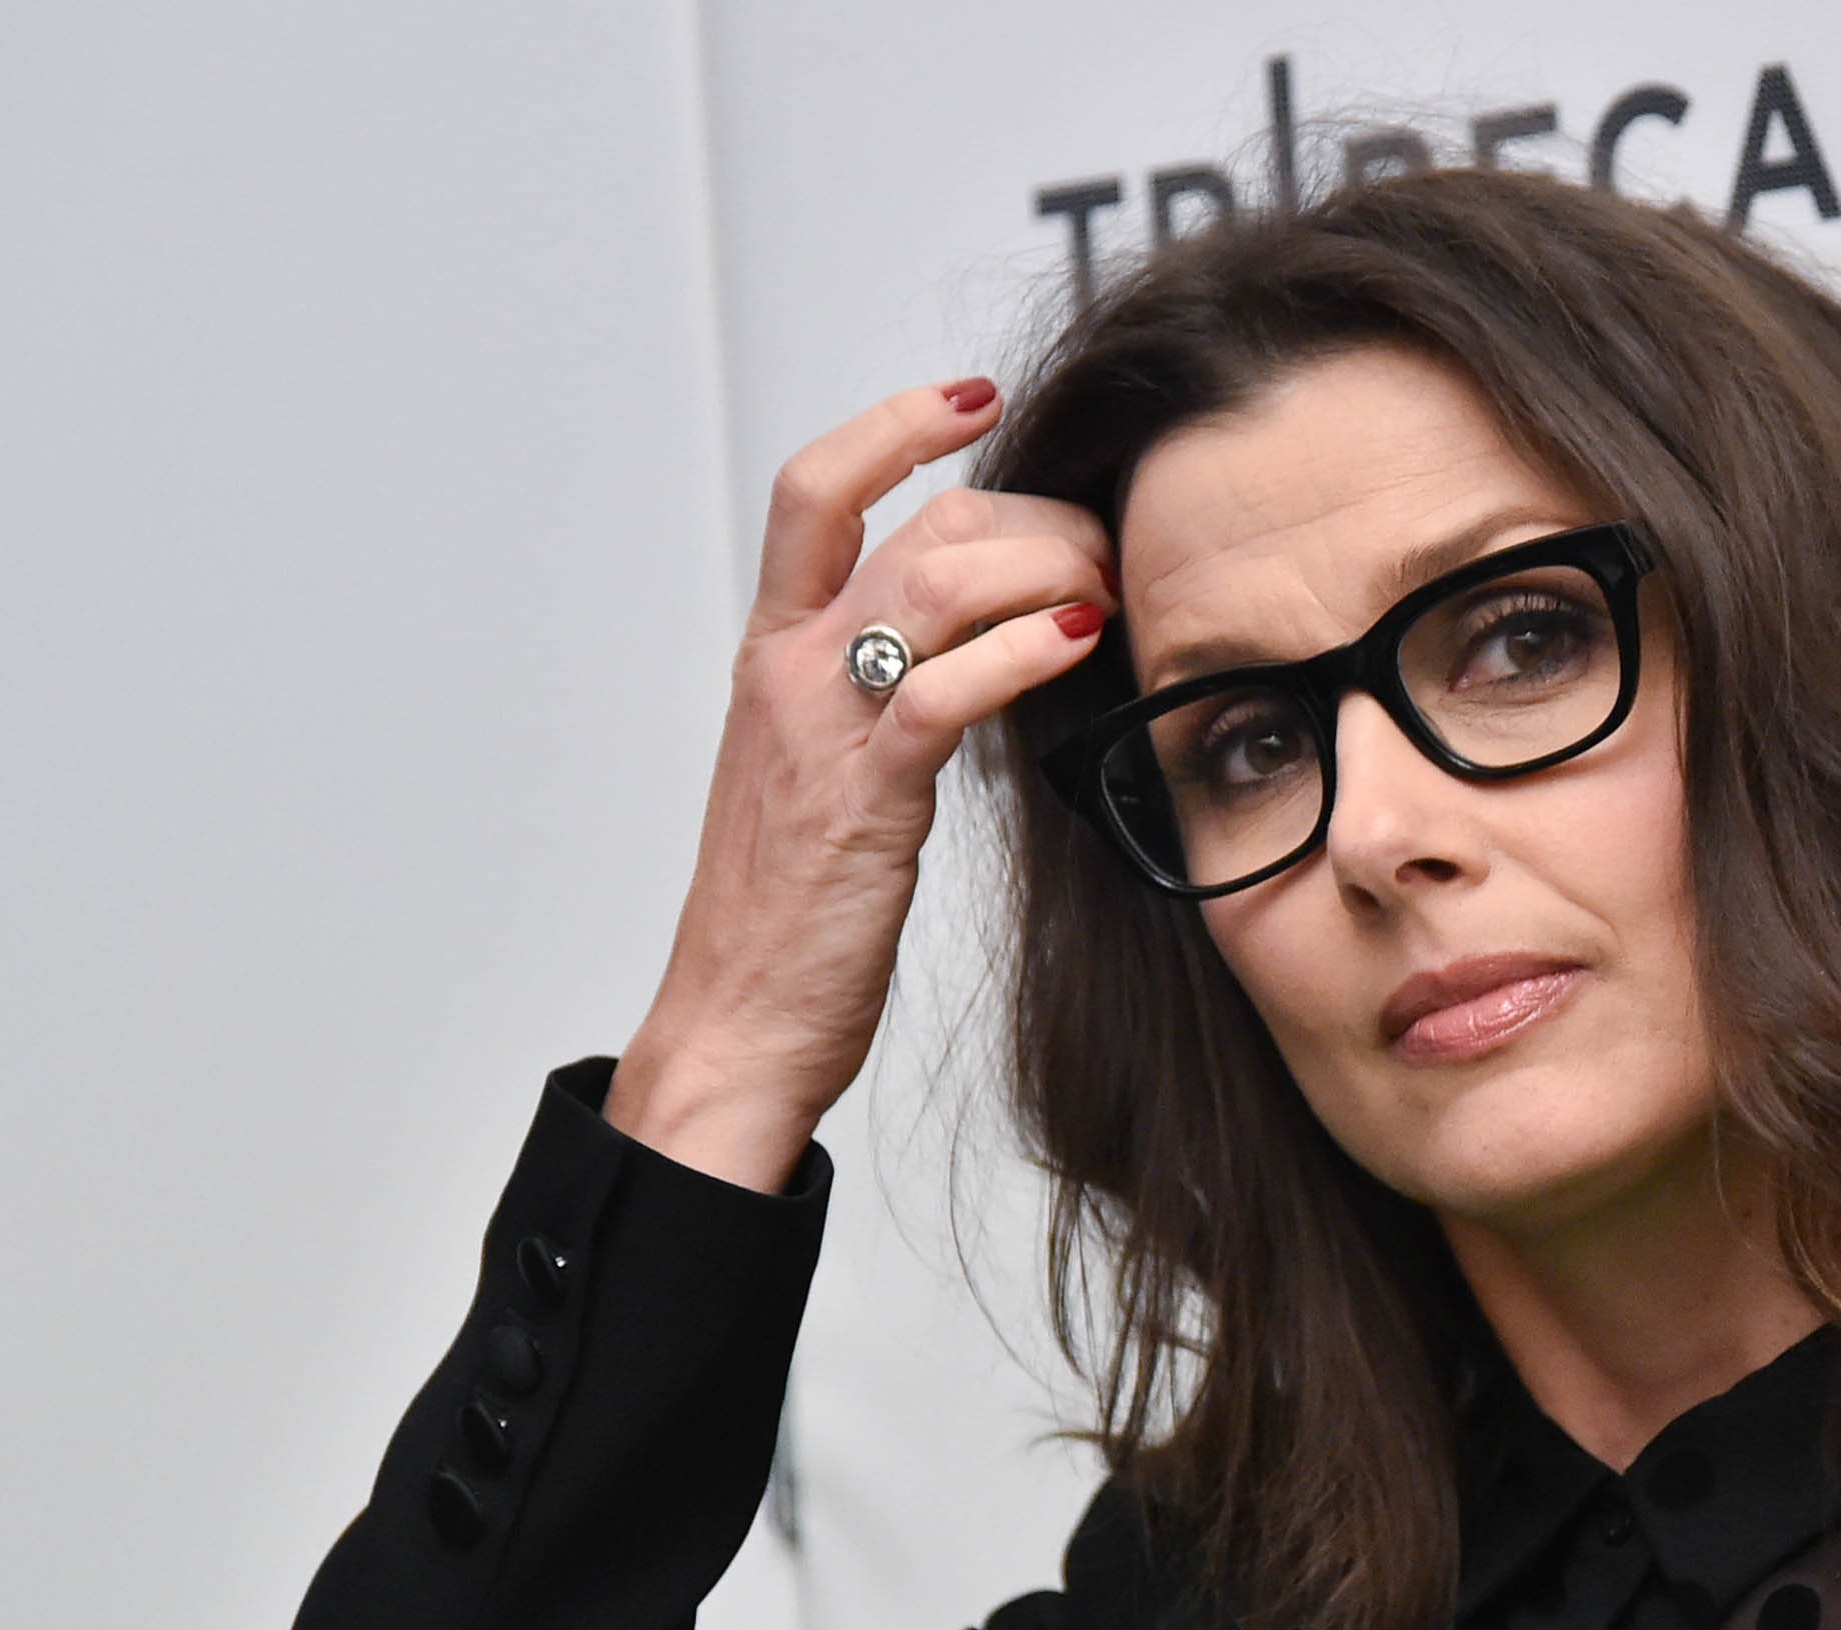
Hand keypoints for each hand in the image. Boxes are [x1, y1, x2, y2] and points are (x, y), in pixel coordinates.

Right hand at [606, 378, 1115, 1190]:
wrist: (735, 1021)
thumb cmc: (790, 913)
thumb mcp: (829, 772)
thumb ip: (885, 693)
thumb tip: (985, 640)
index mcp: (773, 654)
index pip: (816, 487)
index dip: (894, 421)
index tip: (974, 398)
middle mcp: (789, 670)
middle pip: (916, 524)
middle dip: (1032, 518)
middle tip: (1102, 555)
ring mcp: (821, 728)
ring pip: (937, 580)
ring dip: (1047, 570)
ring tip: (1105, 597)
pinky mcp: (863, 797)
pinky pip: (945, 691)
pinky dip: (1023, 652)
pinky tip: (1075, 647)